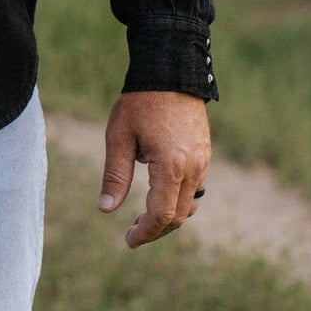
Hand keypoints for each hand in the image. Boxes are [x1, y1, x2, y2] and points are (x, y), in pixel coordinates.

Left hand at [96, 90, 209, 248]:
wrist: (170, 70)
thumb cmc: (140, 102)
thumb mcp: (120, 136)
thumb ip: (115, 175)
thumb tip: (106, 209)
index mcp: (171, 167)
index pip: (162, 215)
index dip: (145, 232)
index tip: (128, 240)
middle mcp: (193, 168)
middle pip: (178, 216)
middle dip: (156, 229)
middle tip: (133, 233)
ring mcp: (202, 161)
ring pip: (190, 204)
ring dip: (169, 217)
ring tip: (144, 218)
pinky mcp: (204, 153)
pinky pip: (196, 188)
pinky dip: (179, 200)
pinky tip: (160, 195)